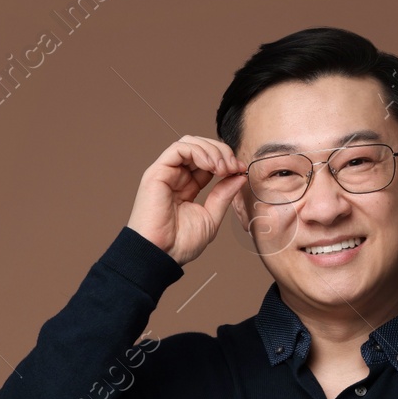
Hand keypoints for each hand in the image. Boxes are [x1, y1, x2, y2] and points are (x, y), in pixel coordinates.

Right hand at [126, 135, 247, 266]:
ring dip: (212, 150)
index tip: (240, 170)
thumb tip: (239, 175)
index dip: (226, 161)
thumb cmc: (180, 243)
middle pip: (200, 147)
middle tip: (233, 166)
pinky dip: (198, 151)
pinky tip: (210, 166)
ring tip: (222, 167)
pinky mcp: (157, 172)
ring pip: (190, 143)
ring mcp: (165, 173)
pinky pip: (179, 148)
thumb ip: (224, 195)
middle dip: (222, 152)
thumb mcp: (211, 217)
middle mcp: (175, 177)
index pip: (207, 162)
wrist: (161, 255)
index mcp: (186, 187)